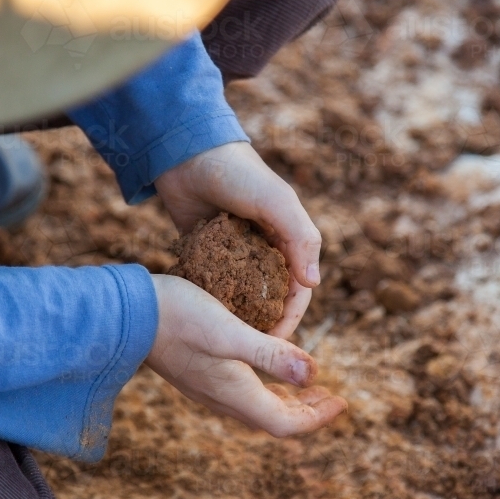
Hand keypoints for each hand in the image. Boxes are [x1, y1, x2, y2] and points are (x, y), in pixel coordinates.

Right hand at [146, 274, 345, 436]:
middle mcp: (222, 399)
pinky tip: (267, 364)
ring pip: (257, 406)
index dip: (317, 417)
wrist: (126, 315)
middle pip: (274, 419)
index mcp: (235, 393)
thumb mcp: (230, 332)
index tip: (341, 402)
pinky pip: (241, 393)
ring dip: (287, 400)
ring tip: (307, 384)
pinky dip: (265, 386)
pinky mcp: (197, 375)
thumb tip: (315, 374)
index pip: (286, 424)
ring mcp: (207, 389)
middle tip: (331, 397)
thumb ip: (271, 354)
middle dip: (306, 411)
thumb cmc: (179, 317)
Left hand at [155, 142, 320, 338]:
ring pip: (243, 292)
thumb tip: (313, 284)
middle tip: (249, 346)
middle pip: (272, 295)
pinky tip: (203, 316)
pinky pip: (212, 280)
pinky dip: (211, 296)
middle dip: (265, 322)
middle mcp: (264, 246)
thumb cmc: (237, 173)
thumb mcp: (276, 202)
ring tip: (226, 339)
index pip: (298, 288)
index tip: (275, 343)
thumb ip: (300, 238)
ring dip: (239, 313)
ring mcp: (234, 249)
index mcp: (288, 236)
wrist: (186, 151)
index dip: (291, 316)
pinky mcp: (206, 248)